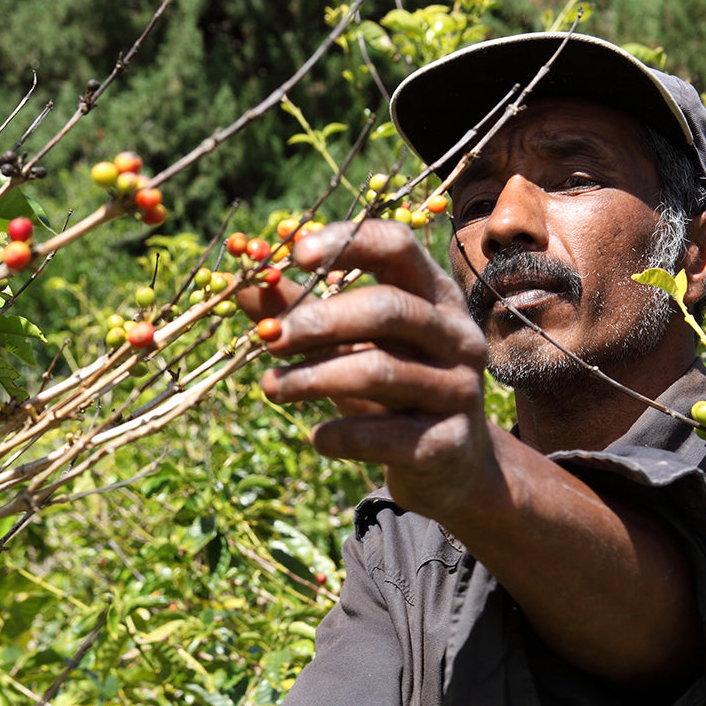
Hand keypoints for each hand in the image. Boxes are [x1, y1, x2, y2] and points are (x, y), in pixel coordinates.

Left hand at [239, 219, 492, 524]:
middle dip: (319, 322)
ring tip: (271, 388)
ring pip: (380, 371)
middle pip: (387, 309)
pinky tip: (317, 438)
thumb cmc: (392, 388)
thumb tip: (246, 286)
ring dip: (313, 378)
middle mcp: (457, 336)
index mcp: (435, 296)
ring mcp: (459, 390)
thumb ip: (304, 313)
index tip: (295, 256)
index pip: (398, 247)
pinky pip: (383, 435)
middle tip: (270, 340)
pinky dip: (339, 435)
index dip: (347, 244)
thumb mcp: (352, 345)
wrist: (448, 462)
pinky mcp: (447, 442)